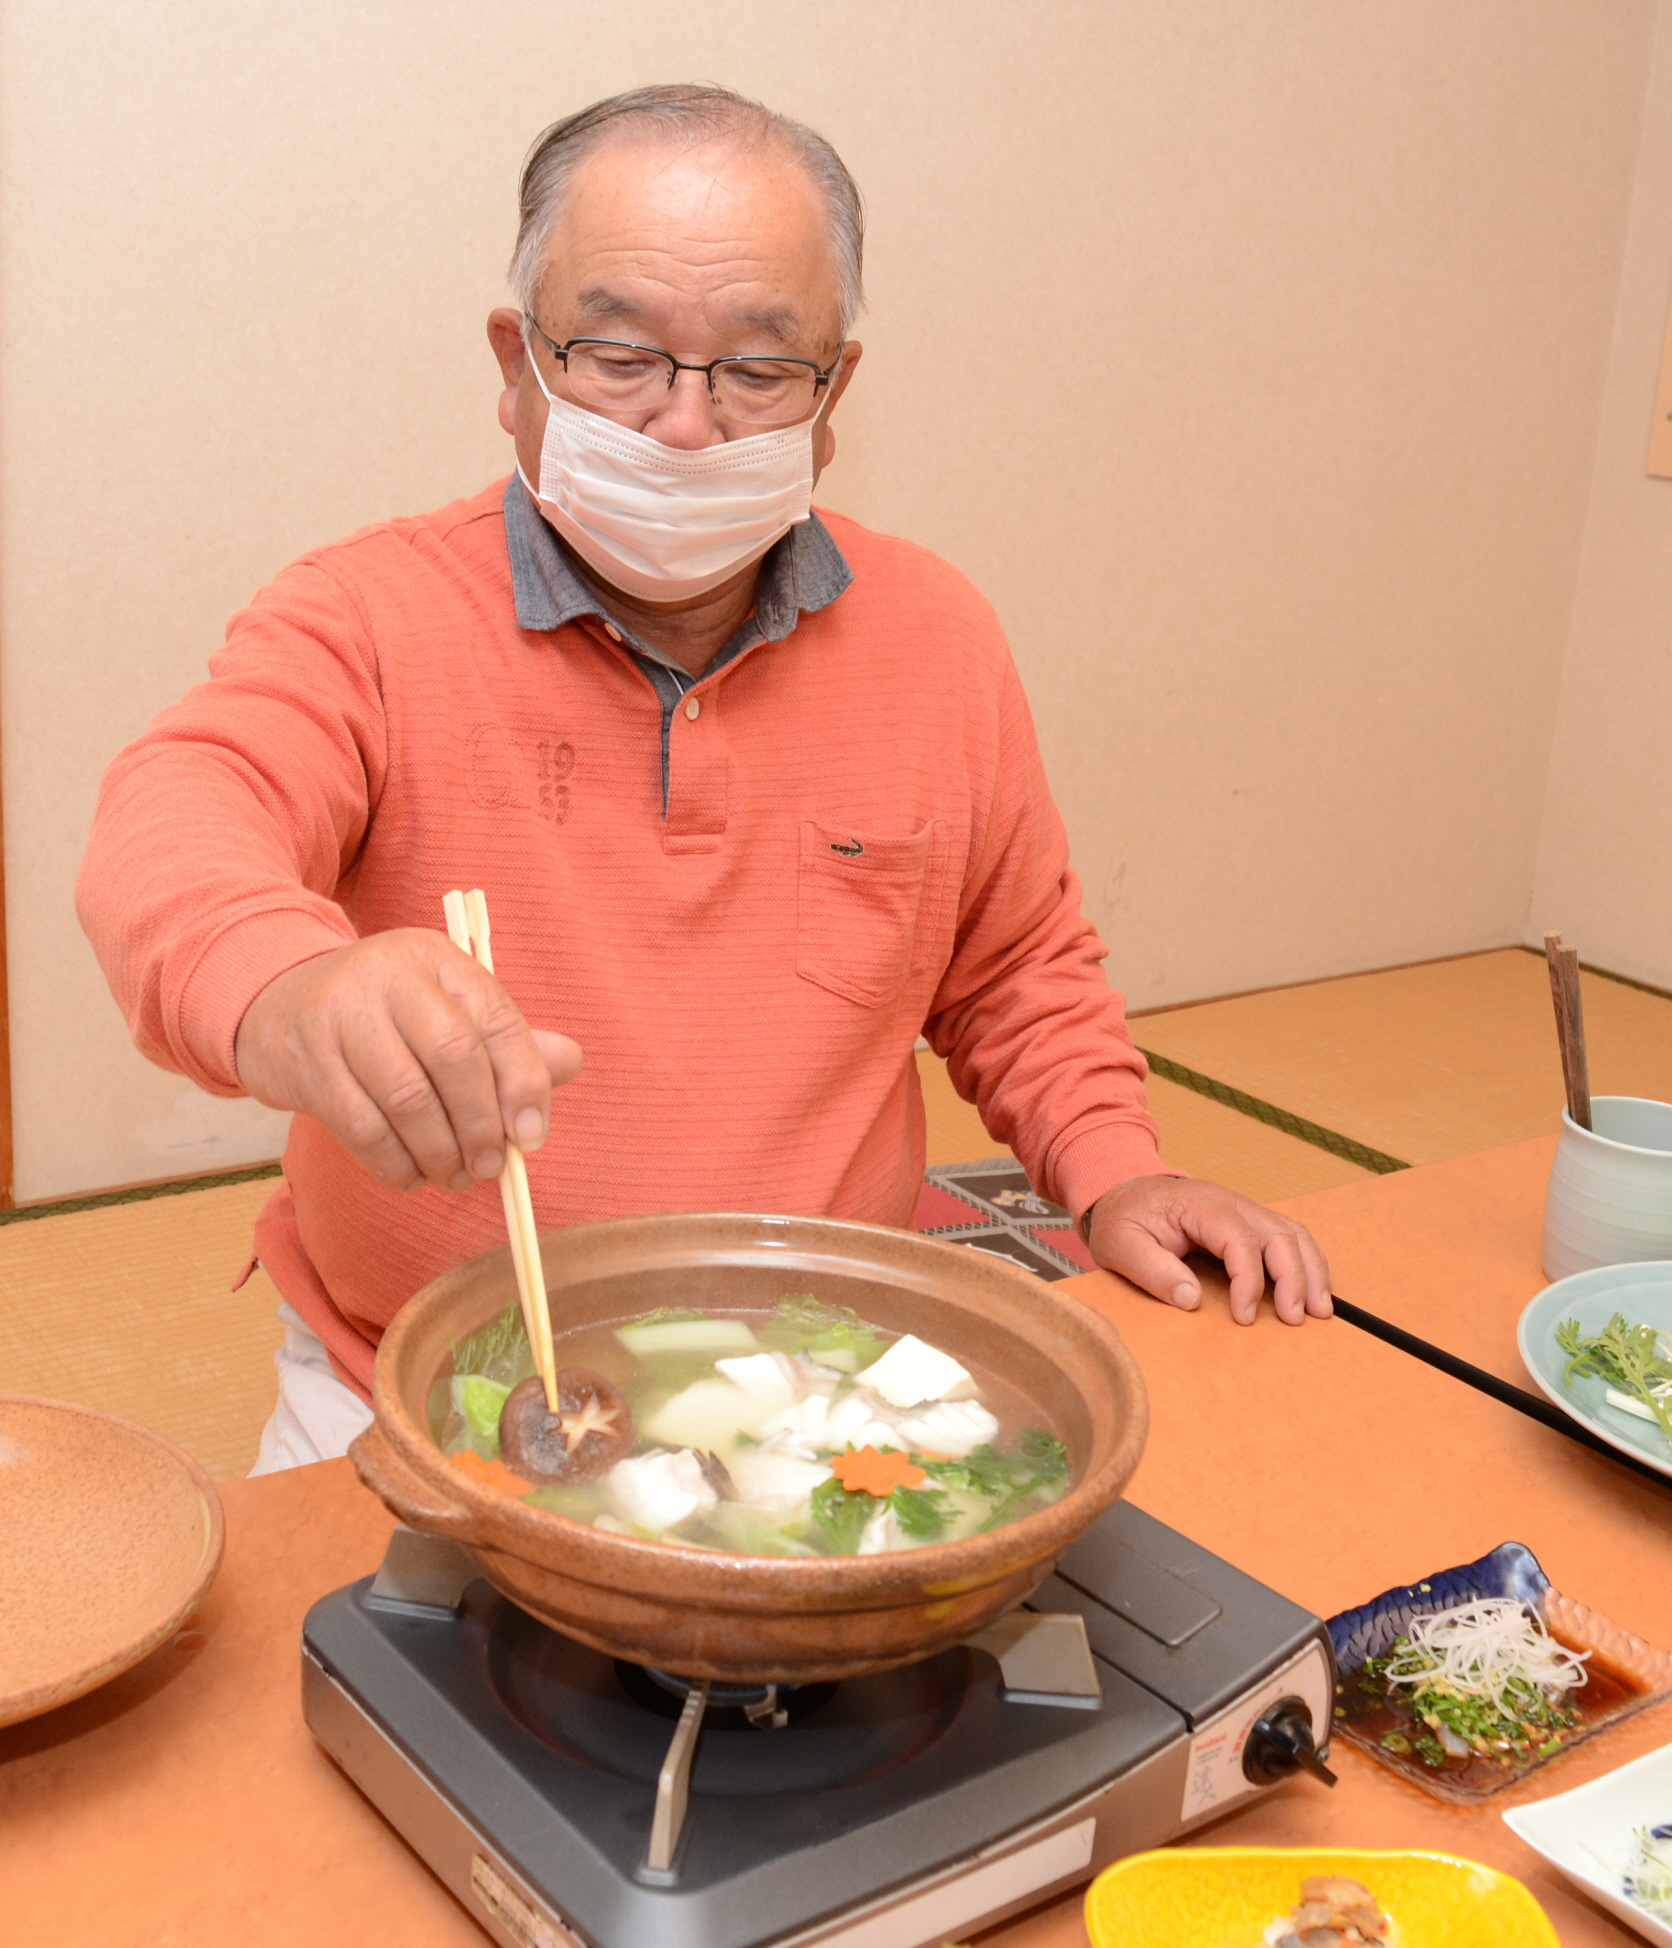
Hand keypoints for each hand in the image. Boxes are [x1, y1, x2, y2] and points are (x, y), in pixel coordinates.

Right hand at [234, 929, 582, 1192]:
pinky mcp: (305, 1061)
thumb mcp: (445, 1008)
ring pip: (406, 1098)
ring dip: (439, 1152)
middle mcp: (388, 976)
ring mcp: (340, 1015)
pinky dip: (394, 1163)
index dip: (523, 1082)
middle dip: (480, 1125)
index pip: (495, 1018)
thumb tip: (571, 1063)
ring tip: (454, 1177)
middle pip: (453, 1057)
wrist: (276, 1004)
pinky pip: (360, 1127)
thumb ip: (507, 1038)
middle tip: (490, 1166)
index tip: (531, 1136)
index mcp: (437, 958)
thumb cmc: (383, 1015)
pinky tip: (410, 1176)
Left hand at [1086, 1175, 1332, 1325]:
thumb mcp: (1119, 1244)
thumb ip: (1151, 1270)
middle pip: (1278, 1234)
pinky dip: (1306, 1262)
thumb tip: (1191, 1299)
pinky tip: (1313, 1290)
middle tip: (1295, 1318)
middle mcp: (1231, 1203)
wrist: (1125, 1193)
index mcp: (1200, 1206)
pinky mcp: (1250, 1222)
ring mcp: (1245, 1210)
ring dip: (1311, 1271)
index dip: (1249, 1279)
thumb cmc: (1124, 1218)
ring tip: (1320, 1310)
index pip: (1239, 1239)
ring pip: (1293, 1233)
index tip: (1244, 1317)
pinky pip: (1289, 1237)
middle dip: (1294, 1277)